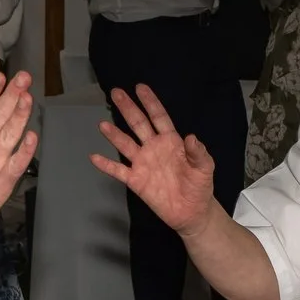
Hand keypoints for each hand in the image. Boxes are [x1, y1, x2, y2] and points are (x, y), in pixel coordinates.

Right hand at [93, 83, 220, 235]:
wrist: (192, 212)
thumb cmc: (199, 187)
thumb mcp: (205, 168)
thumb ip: (198, 152)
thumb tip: (191, 137)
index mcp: (171, 142)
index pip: (159, 117)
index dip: (150, 102)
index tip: (140, 88)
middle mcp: (154, 148)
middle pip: (138, 124)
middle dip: (128, 108)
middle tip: (116, 92)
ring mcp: (143, 163)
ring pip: (126, 145)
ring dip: (114, 135)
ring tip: (103, 125)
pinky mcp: (136, 180)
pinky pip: (118, 170)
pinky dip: (106, 165)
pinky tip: (94, 157)